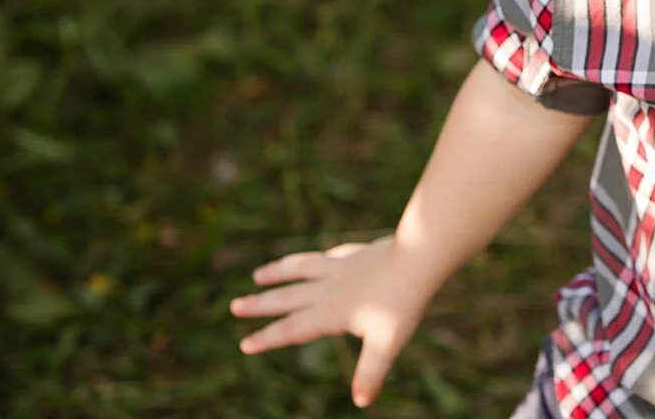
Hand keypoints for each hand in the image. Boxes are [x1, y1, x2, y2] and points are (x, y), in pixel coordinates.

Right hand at [230, 235, 434, 407]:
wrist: (419, 257)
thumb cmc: (403, 302)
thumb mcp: (387, 343)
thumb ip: (371, 372)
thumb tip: (361, 401)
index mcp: (331, 313)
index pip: (292, 329)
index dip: (268, 338)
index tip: (244, 344)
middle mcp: (330, 288)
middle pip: (288, 298)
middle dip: (260, 304)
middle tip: (234, 305)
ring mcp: (341, 268)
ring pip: (301, 269)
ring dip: (278, 272)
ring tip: (258, 275)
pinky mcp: (356, 253)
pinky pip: (328, 256)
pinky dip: (314, 259)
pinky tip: (316, 258)